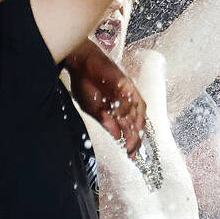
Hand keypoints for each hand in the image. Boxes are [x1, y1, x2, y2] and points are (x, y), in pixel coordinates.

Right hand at [66, 39, 146, 157]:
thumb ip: (105, 122)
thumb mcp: (92, 108)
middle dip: (135, 139)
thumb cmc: (84, 83)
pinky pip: (134, 99)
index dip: (130, 142)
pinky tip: (126, 121)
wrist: (81, 63)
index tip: (129, 155)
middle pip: (136, 123)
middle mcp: (124, 102)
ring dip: (136, 128)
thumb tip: (117, 136)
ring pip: (138, 113)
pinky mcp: (127, 84)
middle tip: (132, 152)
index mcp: (115, 109)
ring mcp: (127, 93)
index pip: (128, 128)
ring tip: (131, 141)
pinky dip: (132, 111)